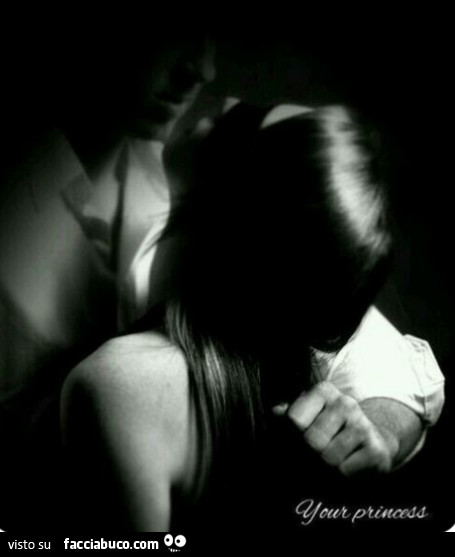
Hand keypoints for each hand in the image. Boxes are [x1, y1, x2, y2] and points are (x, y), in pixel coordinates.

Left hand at [272, 382, 399, 475]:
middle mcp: (345, 403)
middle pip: (312, 441)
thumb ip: (287, 414)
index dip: (288, 439)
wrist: (369, 441)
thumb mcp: (307, 416)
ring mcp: (363, 425)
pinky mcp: (376, 449)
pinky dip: (339, 476)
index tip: (290, 446)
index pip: (294, 419)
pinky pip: (345, 470)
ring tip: (325, 464)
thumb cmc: (328, 428)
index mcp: (323, 391)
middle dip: (306, 456)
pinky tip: (343, 469)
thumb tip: (275, 411)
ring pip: (328, 457)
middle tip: (307, 461)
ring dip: (323, 468)